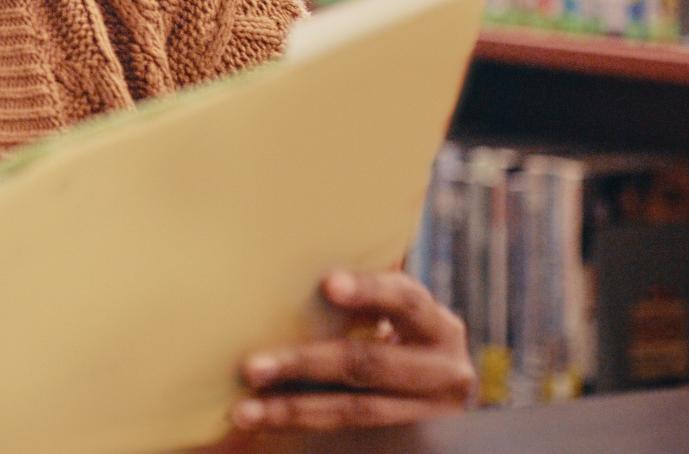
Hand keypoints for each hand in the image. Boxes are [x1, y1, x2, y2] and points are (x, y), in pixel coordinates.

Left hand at [232, 270, 476, 432]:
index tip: (329, 284)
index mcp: (436, 324)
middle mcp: (444, 369)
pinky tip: (260, 424)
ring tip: (245, 411)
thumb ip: (364, 294)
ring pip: (356, 410)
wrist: (438, 395)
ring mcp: (430, 411)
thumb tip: (290, 252)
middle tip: (252, 367)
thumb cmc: (397, 337)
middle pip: (370, 363)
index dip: (369, 290)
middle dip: (306, 364)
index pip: (406, 299)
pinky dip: (301, 428)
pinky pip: (349, 436)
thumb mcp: (396, 315)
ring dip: (293, 409)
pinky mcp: (411, 439)